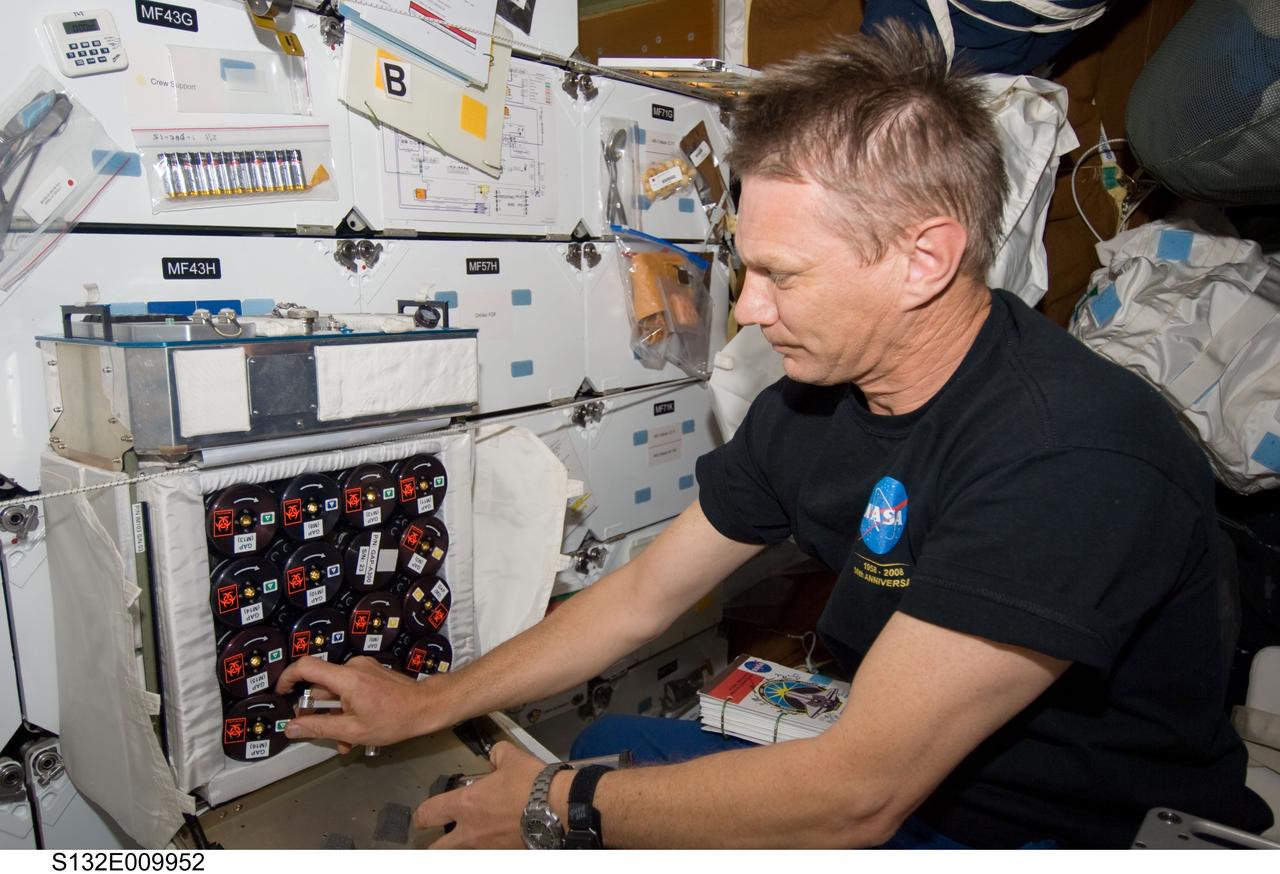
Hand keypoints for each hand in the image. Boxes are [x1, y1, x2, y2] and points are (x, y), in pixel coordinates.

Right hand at [275, 656, 439, 751]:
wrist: (428, 707)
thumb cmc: (393, 720)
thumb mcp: (352, 731)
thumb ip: (318, 727)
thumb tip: (290, 726)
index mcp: (346, 677)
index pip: (306, 666)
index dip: (287, 678)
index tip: (280, 694)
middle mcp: (353, 666)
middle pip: (321, 687)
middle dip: (320, 714)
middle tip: (325, 737)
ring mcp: (364, 668)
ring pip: (336, 693)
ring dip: (336, 717)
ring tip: (347, 742)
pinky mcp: (372, 673)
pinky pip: (350, 689)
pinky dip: (348, 708)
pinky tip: (358, 730)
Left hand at [415, 741, 548, 847]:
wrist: (558, 808)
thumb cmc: (531, 784)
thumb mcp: (511, 757)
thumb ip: (497, 755)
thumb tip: (496, 756)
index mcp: (465, 805)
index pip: (428, 814)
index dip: (421, 814)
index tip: (423, 815)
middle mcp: (471, 832)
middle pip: (438, 849)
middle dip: (434, 845)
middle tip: (437, 840)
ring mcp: (489, 848)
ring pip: (464, 854)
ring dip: (463, 847)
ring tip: (472, 839)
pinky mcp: (508, 855)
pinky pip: (491, 854)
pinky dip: (491, 847)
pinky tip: (500, 838)